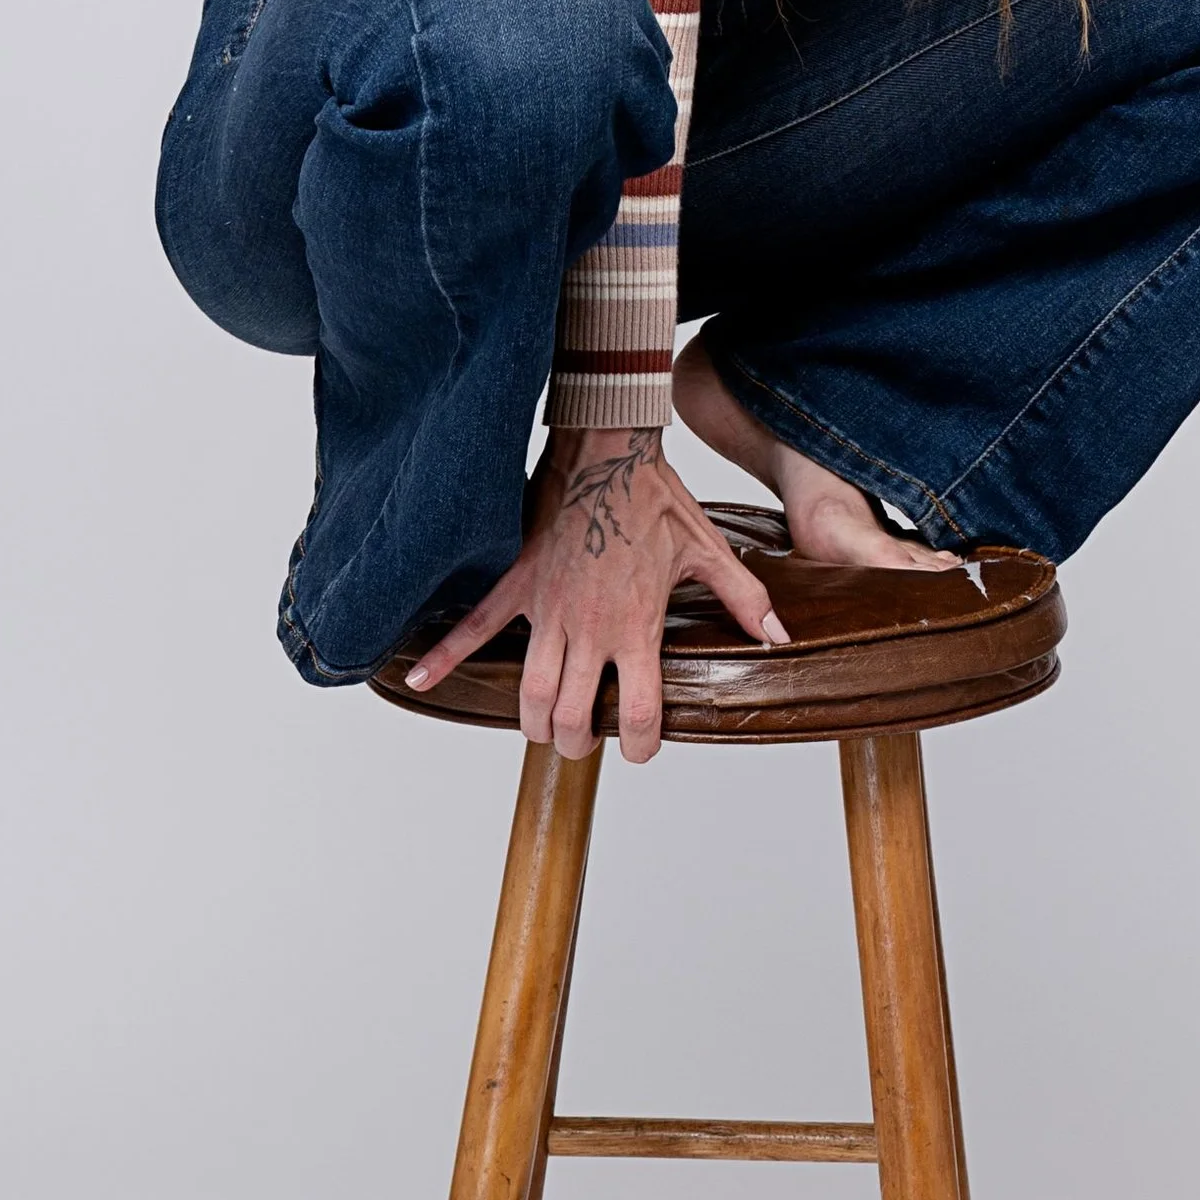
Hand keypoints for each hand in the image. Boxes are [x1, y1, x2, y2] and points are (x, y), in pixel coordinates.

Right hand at [401, 422, 788, 762]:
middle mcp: (589, 629)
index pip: (640, 714)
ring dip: (536, 722)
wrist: (607, 451)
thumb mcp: (709, 551)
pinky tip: (420, 680)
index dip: (643, 746)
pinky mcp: (518, 586)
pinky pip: (475, 627)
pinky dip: (445, 656)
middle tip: (586, 742)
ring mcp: (548, 610)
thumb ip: (745, 600)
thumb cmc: (655, 499)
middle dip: (580, 743)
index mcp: (637, 627)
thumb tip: (779, 636)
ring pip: (531, 692)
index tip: (643, 749)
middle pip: (574, 718)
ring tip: (546, 729)